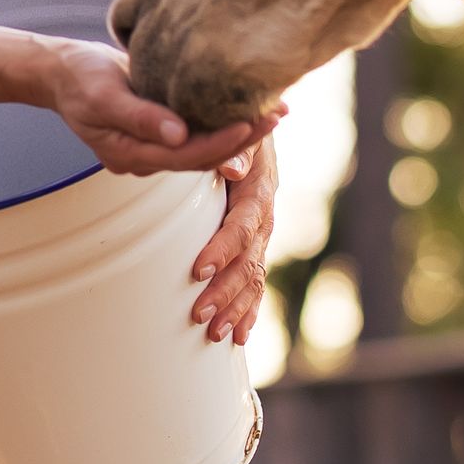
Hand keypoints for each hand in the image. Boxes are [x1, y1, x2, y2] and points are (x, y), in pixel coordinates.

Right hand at [43, 40, 277, 195]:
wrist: (62, 70)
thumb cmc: (79, 77)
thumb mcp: (104, 94)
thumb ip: (141, 117)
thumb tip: (179, 135)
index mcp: (130, 154)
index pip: (186, 155)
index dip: (221, 142)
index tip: (251, 122)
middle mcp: (146, 158)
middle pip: (203, 156)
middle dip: (242, 139)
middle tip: (278, 114)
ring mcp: (154, 146)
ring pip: (204, 147)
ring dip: (240, 132)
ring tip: (276, 110)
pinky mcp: (161, 130)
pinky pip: (198, 132)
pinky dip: (224, 121)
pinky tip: (249, 105)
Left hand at [187, 130, 276, 346]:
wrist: (253, 127)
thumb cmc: (236, 127)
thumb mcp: (239, 131)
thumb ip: (237, 149)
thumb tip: (229, 167)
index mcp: (258, 191)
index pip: (241, 226)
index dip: (222, 250)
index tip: (198, 270)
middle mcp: (264, 218)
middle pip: (248, 262)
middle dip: (225, 292)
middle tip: (200, 315)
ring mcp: (262, 236)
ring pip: (253, 278)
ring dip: (235, 308)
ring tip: (215, 334)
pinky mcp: (256, 246)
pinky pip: (257, 282)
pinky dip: (249, 310)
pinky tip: (238, 336)